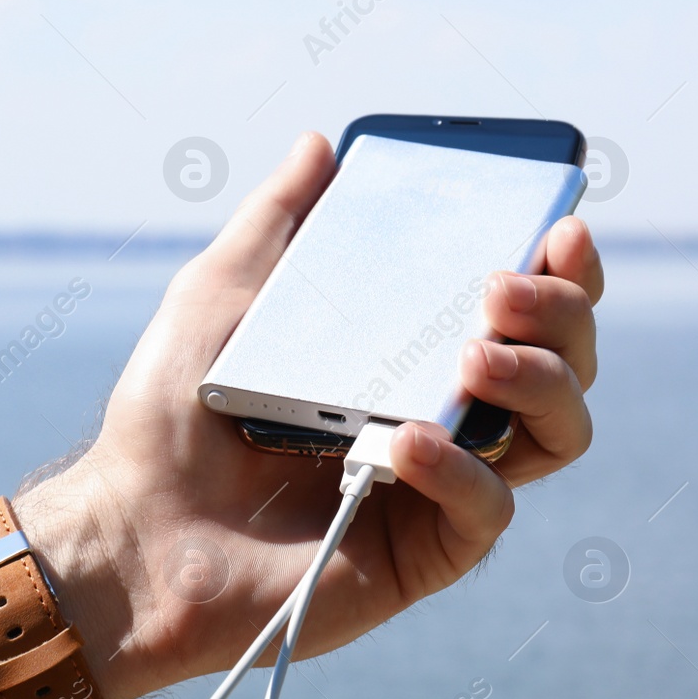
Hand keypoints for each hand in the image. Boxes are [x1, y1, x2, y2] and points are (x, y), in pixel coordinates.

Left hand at [16, 131, 603, 698]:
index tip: (558, 227)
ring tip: (476, 355)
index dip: (565, 269)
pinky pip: (489, 509)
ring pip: (558, 433)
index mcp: (413, 353)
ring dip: (539, 381)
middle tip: (499, 288)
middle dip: (562, 312)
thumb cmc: (170, 421)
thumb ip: (276, 222)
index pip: (526, 308)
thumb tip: (320, 146)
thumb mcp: (220, 297)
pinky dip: (460, 468)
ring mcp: (444, 485)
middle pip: (566, 362)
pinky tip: (406, 439)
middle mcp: (447, 415)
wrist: (132, 536)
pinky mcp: (427, 552)